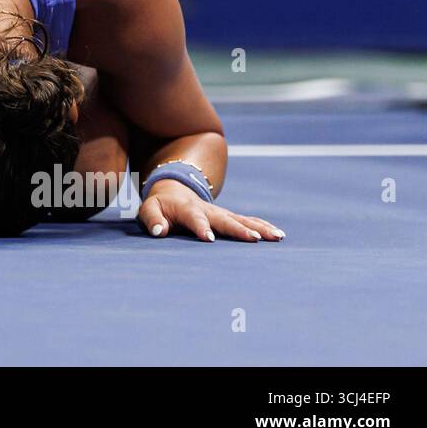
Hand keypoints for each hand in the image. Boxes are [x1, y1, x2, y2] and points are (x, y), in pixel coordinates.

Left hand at [139, 179, 284, 241]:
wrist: (174, 188)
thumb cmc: (160, 203)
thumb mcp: (149, 209)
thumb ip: (152, 219)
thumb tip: (159, 232)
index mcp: (187, 208)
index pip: (194, 218)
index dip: (201, 227)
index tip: (208, 238)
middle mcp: (208, 209)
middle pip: (225, 219)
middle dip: (239, 229)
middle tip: (253, 239)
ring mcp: (221, 212)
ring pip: (242, 219)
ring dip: (259, 227)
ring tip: (275, 237)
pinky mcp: (229, 216)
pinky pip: (248, 220)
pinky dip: (263, 225)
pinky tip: (277, 234)